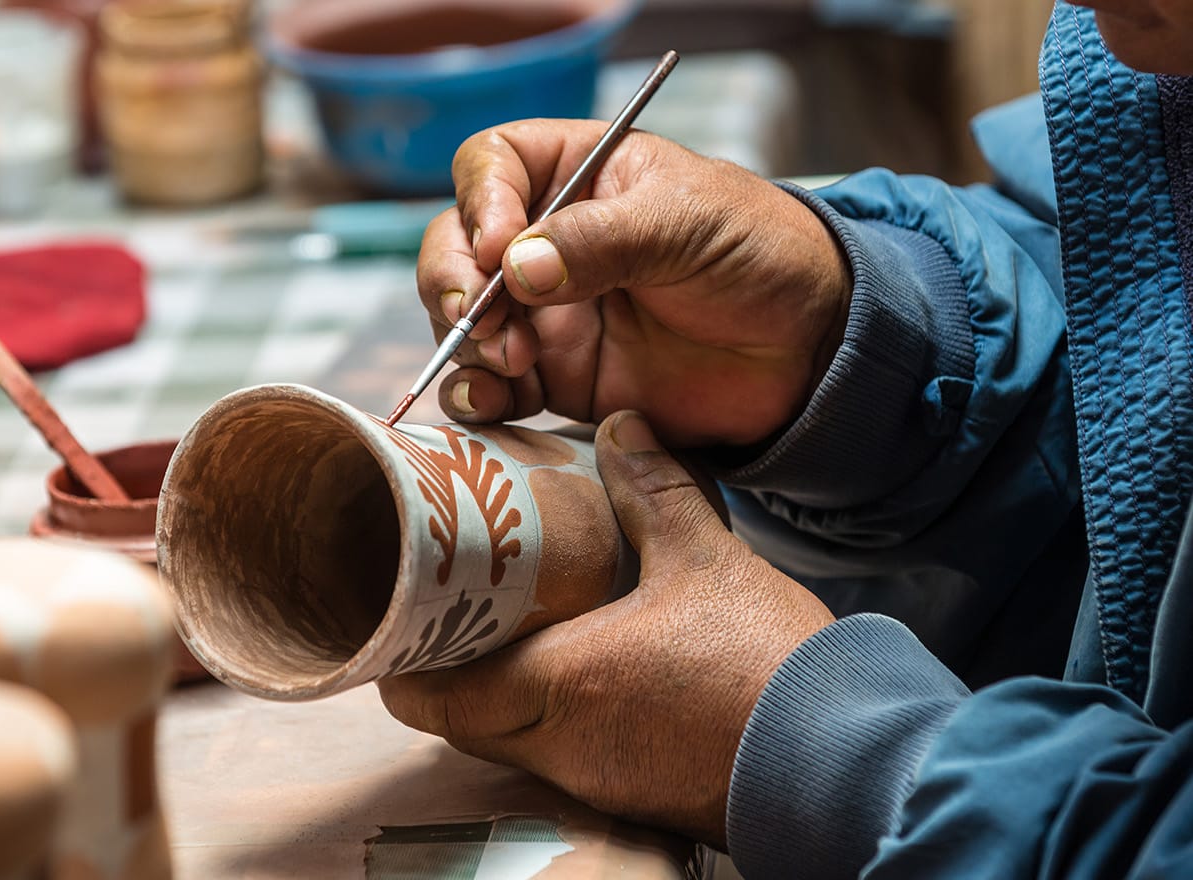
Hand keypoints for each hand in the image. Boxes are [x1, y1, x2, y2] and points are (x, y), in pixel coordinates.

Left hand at [377, 411, 834, 845]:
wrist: (844, 756)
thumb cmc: (766, 665)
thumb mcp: (705, 559)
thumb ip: (654, 490)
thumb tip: (620, 426)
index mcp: (557, 687)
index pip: (431, 699)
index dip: (403, 663)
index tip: (402, 619)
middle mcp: (560, 746)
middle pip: (459, 725)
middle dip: (447, 672)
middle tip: (456, 612)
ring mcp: (595, 780)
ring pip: (508, 743)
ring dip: (499, 694)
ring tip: (512, 630)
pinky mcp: (633, 796)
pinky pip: (561, 757)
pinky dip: (552, 717)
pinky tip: (582, 670)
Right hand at [418, 120, 850, 447]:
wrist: (807, 350)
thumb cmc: (759, 254)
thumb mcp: (687, 223)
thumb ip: (601, 240)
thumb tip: (514, 266)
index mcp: (578, 175)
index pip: (493, 165)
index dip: (480, 202)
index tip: (499, 245)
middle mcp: (548, 242)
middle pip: (456, 246)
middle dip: (452, 281)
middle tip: (479, 316)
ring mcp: (547, 313)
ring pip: (462, 320)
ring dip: (466, 342)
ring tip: (511, 361)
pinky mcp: (559, 377)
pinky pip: (494, 388)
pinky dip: (476, 398)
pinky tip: (490, 403)